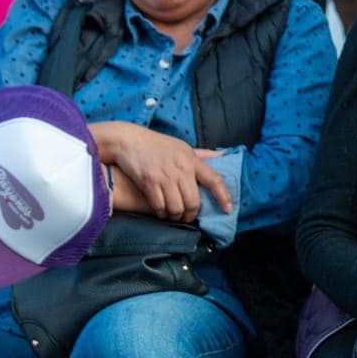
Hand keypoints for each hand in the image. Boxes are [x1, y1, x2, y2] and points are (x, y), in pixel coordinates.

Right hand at [88, 121, 232, 221]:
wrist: (128, 140)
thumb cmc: (158, 145)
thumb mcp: (183, 146)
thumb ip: (203, 155)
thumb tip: (223, 156)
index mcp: (191, 159)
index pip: (214, 180)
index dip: (224, 196)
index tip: (228, 209)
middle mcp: (180, 168)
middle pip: (193, 202)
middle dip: (191, 214)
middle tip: (187, 217)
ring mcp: (164, 175)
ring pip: (176, 208)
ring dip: (176, 217)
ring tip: (174, 216)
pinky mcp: (148, 181)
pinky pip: (159, 207)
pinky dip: (161, 214)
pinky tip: (161, 212)